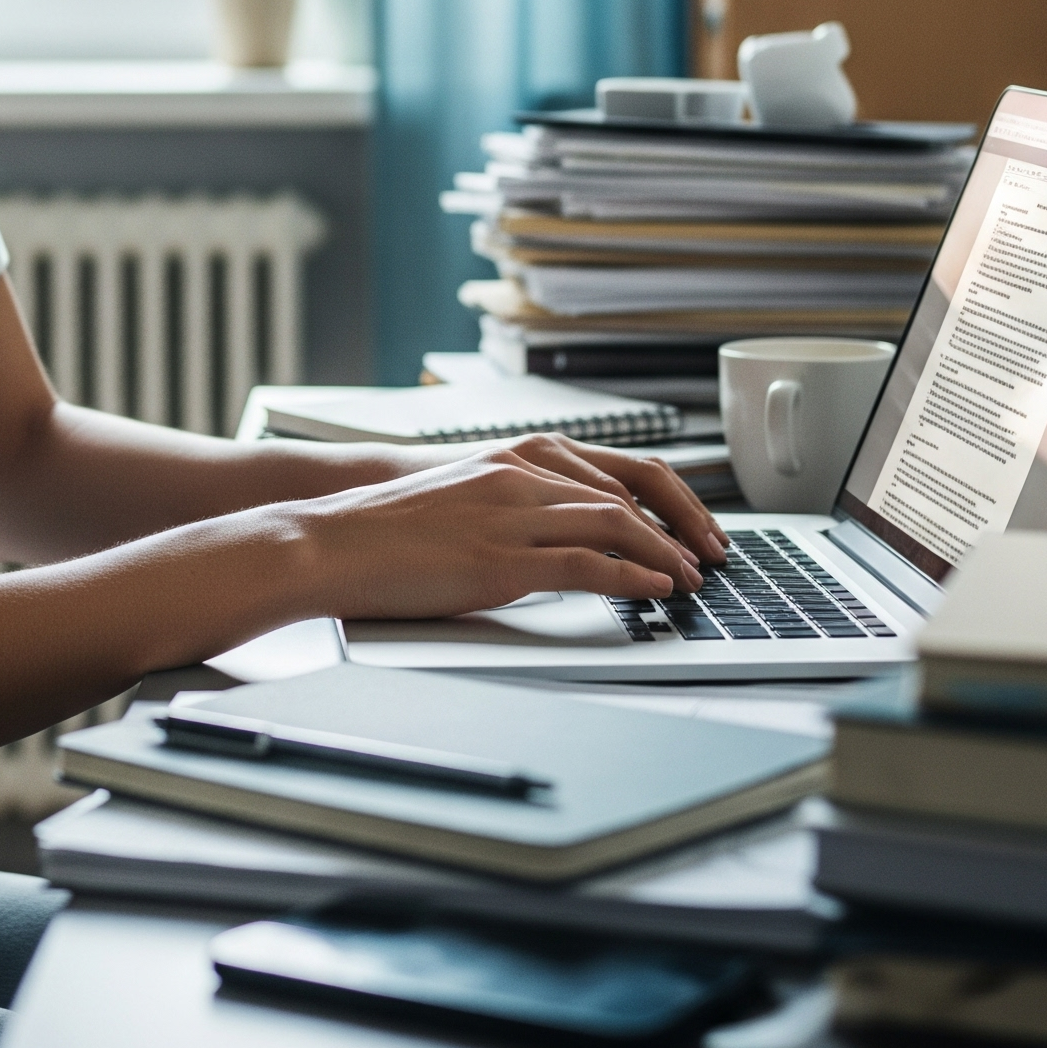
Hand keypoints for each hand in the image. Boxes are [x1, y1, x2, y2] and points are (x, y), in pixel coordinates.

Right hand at [288, 446, 707, 624]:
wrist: (333, 539)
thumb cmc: (389, 528)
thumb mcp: (464, 500)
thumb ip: (515, 507)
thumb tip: (561, 539)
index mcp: (515, 458)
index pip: (616, 468)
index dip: (668, 499)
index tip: (695, 527)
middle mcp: (520, 474)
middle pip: (630, 489)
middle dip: (683, 524)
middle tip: (713, 555)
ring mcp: (510, 514)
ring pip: (615, 522)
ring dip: (666, 553)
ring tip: (692, 580)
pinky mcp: (498, 559)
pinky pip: (584, 562)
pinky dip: (631, 576)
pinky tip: (655, 589)